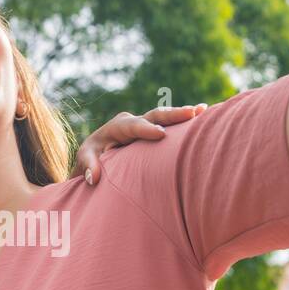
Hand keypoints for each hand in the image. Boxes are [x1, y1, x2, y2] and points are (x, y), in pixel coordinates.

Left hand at [73, 104, 207, 185]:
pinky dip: (185, 121)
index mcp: (117, 126)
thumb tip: (94, 177)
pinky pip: (170, 124)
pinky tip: (204, 116)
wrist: (97, 151)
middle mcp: (133, 121)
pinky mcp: (154, 130)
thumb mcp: (84, 160)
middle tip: (191, 113)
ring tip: (203, 111)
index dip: (146, 129)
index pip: (133, 126)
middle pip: (154, 116)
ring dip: (183, 114)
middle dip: (172, 115)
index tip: (161, 134)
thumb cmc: (90, 157)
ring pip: (165, 118)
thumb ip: (88, 166)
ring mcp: (145, 124)